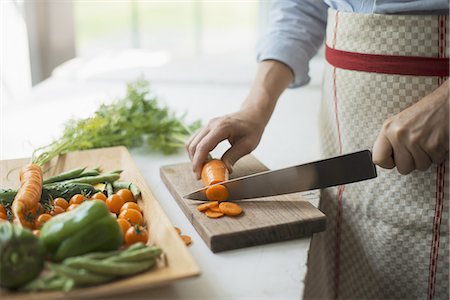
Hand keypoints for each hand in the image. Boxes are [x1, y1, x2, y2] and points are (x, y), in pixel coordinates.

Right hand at [186, 60, 293, 178]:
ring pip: (191, 142)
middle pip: (194, 145)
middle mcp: (211, 124)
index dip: (198, 162)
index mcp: (222, 127)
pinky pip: (195, 140)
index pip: (203, 146)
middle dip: (194, 162)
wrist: (252, 115)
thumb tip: (224, 170)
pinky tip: (205, 159)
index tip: (198, 174)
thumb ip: (233, 157)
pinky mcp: (207, 128)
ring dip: (194, 157)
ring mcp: (208, 125)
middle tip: (200, 175)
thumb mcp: (247, 145)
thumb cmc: (252, 128)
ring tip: (203, 168)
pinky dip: (196, 151)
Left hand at [373, 79, 448, 174]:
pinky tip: (436, 141)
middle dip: (411, 161)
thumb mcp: (400, 122)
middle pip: (402, 168)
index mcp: (388, 129)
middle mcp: (399, 135)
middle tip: (416, 149)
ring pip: (419, 166)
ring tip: (427, 142)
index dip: (388, 163)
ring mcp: (416, 141)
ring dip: (426, 157)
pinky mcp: (433, 146)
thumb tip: (386, 159)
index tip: (393, 161)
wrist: (446, 103)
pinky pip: (434, 162)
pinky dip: (437, 154)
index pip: (378, 158)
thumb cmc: (425, 112)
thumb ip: (391, 140)